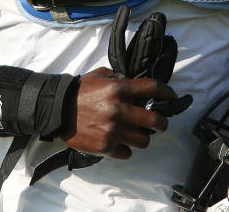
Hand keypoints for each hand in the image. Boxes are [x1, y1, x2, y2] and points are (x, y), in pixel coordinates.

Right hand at [59, 67, 176, 158]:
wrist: (56, 109)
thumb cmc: (79, 91)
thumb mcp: (99, 75)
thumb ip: (118, 78)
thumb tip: (134, 83)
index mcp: (118, 88)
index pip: (152, 87)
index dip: (167, 92)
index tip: (172, 96)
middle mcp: (119, 109)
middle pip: (155, 120)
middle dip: (162, 123)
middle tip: (161, 124)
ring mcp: (112, 130)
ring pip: (143, 141)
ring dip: (143, 138)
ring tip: (137, 136)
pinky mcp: (105, 146)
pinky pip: (126, 153)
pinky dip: (125, 150)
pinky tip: (120, 143)